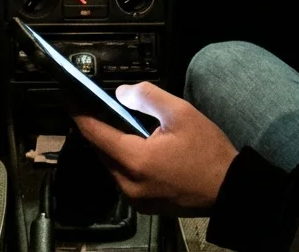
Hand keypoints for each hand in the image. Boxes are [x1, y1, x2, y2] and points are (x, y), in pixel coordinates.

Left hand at [72, 82, 237, 215]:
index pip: (95, 134)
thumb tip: (121, 93)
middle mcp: (129, 184)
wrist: (230, 190)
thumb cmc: (208, 153)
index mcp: (135, 161)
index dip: (79, 114)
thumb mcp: (181, 114)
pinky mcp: (144, 205)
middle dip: (98, 129)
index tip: (68, 99)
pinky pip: (124, 178)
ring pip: (112, 165)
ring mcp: (136, 199)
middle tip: (98, 108)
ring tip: (120, 124)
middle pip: (101, 151)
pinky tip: (136, 147)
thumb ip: (147, 97)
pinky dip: (125, 161)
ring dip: (112, 146)